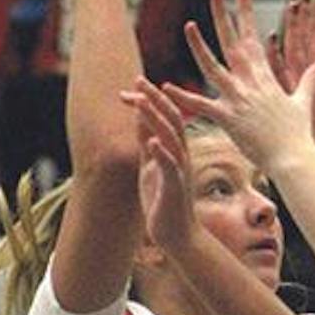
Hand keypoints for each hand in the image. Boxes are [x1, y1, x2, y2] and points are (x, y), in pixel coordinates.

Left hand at [123, 78, 198, 253]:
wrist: (178, 235)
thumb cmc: (164, 202)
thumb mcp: (151, 167)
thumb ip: (147, 144)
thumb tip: (140, 119)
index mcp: (174, 149)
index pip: (165, 116)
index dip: (150, 100)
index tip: (134, 83)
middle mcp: (181, 155)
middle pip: (171, 119)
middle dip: (154, 99)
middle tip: (138, 79)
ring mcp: (179, 170)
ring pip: (171, 138)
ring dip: (155, 119)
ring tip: (140, 102)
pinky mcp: (176, 187)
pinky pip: (171, 166)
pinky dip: (161, 153)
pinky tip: (151, 141)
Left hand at [161, 0, 314, 171]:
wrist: (294, 159)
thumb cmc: (299, 135)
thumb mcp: (305, 103)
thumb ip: (309, 81)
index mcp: (266, 79)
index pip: (254, 40)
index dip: (247, 15)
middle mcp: (251, 84)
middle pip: (234, 44)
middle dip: (225, 17)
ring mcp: (239, 100)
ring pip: (214, 68)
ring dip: (200, 47)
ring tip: (189, 26)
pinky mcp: (229, 119)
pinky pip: (201, 106)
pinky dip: (184, 97)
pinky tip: (166, 87)